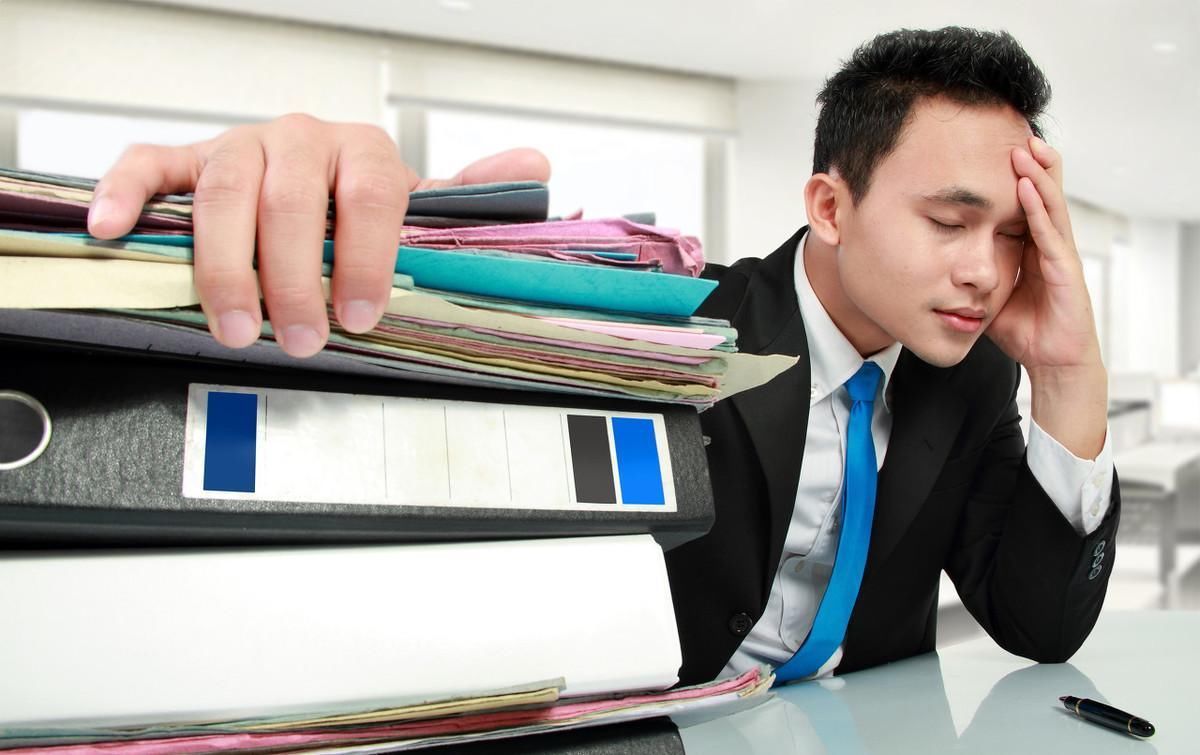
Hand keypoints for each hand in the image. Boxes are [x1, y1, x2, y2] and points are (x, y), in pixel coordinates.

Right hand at [88, 114, 549, 356]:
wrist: (314, 179)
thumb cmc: (362, 207)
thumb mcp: (422, 209)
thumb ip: (467, 199)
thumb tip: (535, 172)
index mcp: (365, 152)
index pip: (372, 196)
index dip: (368, 257)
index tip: (364, 314)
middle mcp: (303, 139)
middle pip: (292, 198)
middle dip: (297, 275)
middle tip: (302, 336)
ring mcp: (240, 146)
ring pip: (224, 190)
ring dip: (227, 262)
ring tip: (238, 324)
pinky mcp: (185, 159)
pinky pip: (147, 165)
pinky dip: (126, 194)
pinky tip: (115, 231)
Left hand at [986, 136, 1101, 372]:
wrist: (1051, 362)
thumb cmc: (1023, 331)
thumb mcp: (985, 295)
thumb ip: (967, 275)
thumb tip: (929, 264)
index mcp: (1031, 247)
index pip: (1024, 202)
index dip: (1014, 176)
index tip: (994, 149)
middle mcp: (1048, 245)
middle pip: (1043, 194)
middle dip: (1031, 163)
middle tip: (1014, 131)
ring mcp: (1059, 255)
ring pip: (1050, 205)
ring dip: (1037, 175)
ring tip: (1024, 148)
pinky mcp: (1065, 271)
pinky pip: (1050, 233)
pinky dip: (1040, 209)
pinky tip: (1028, 188)